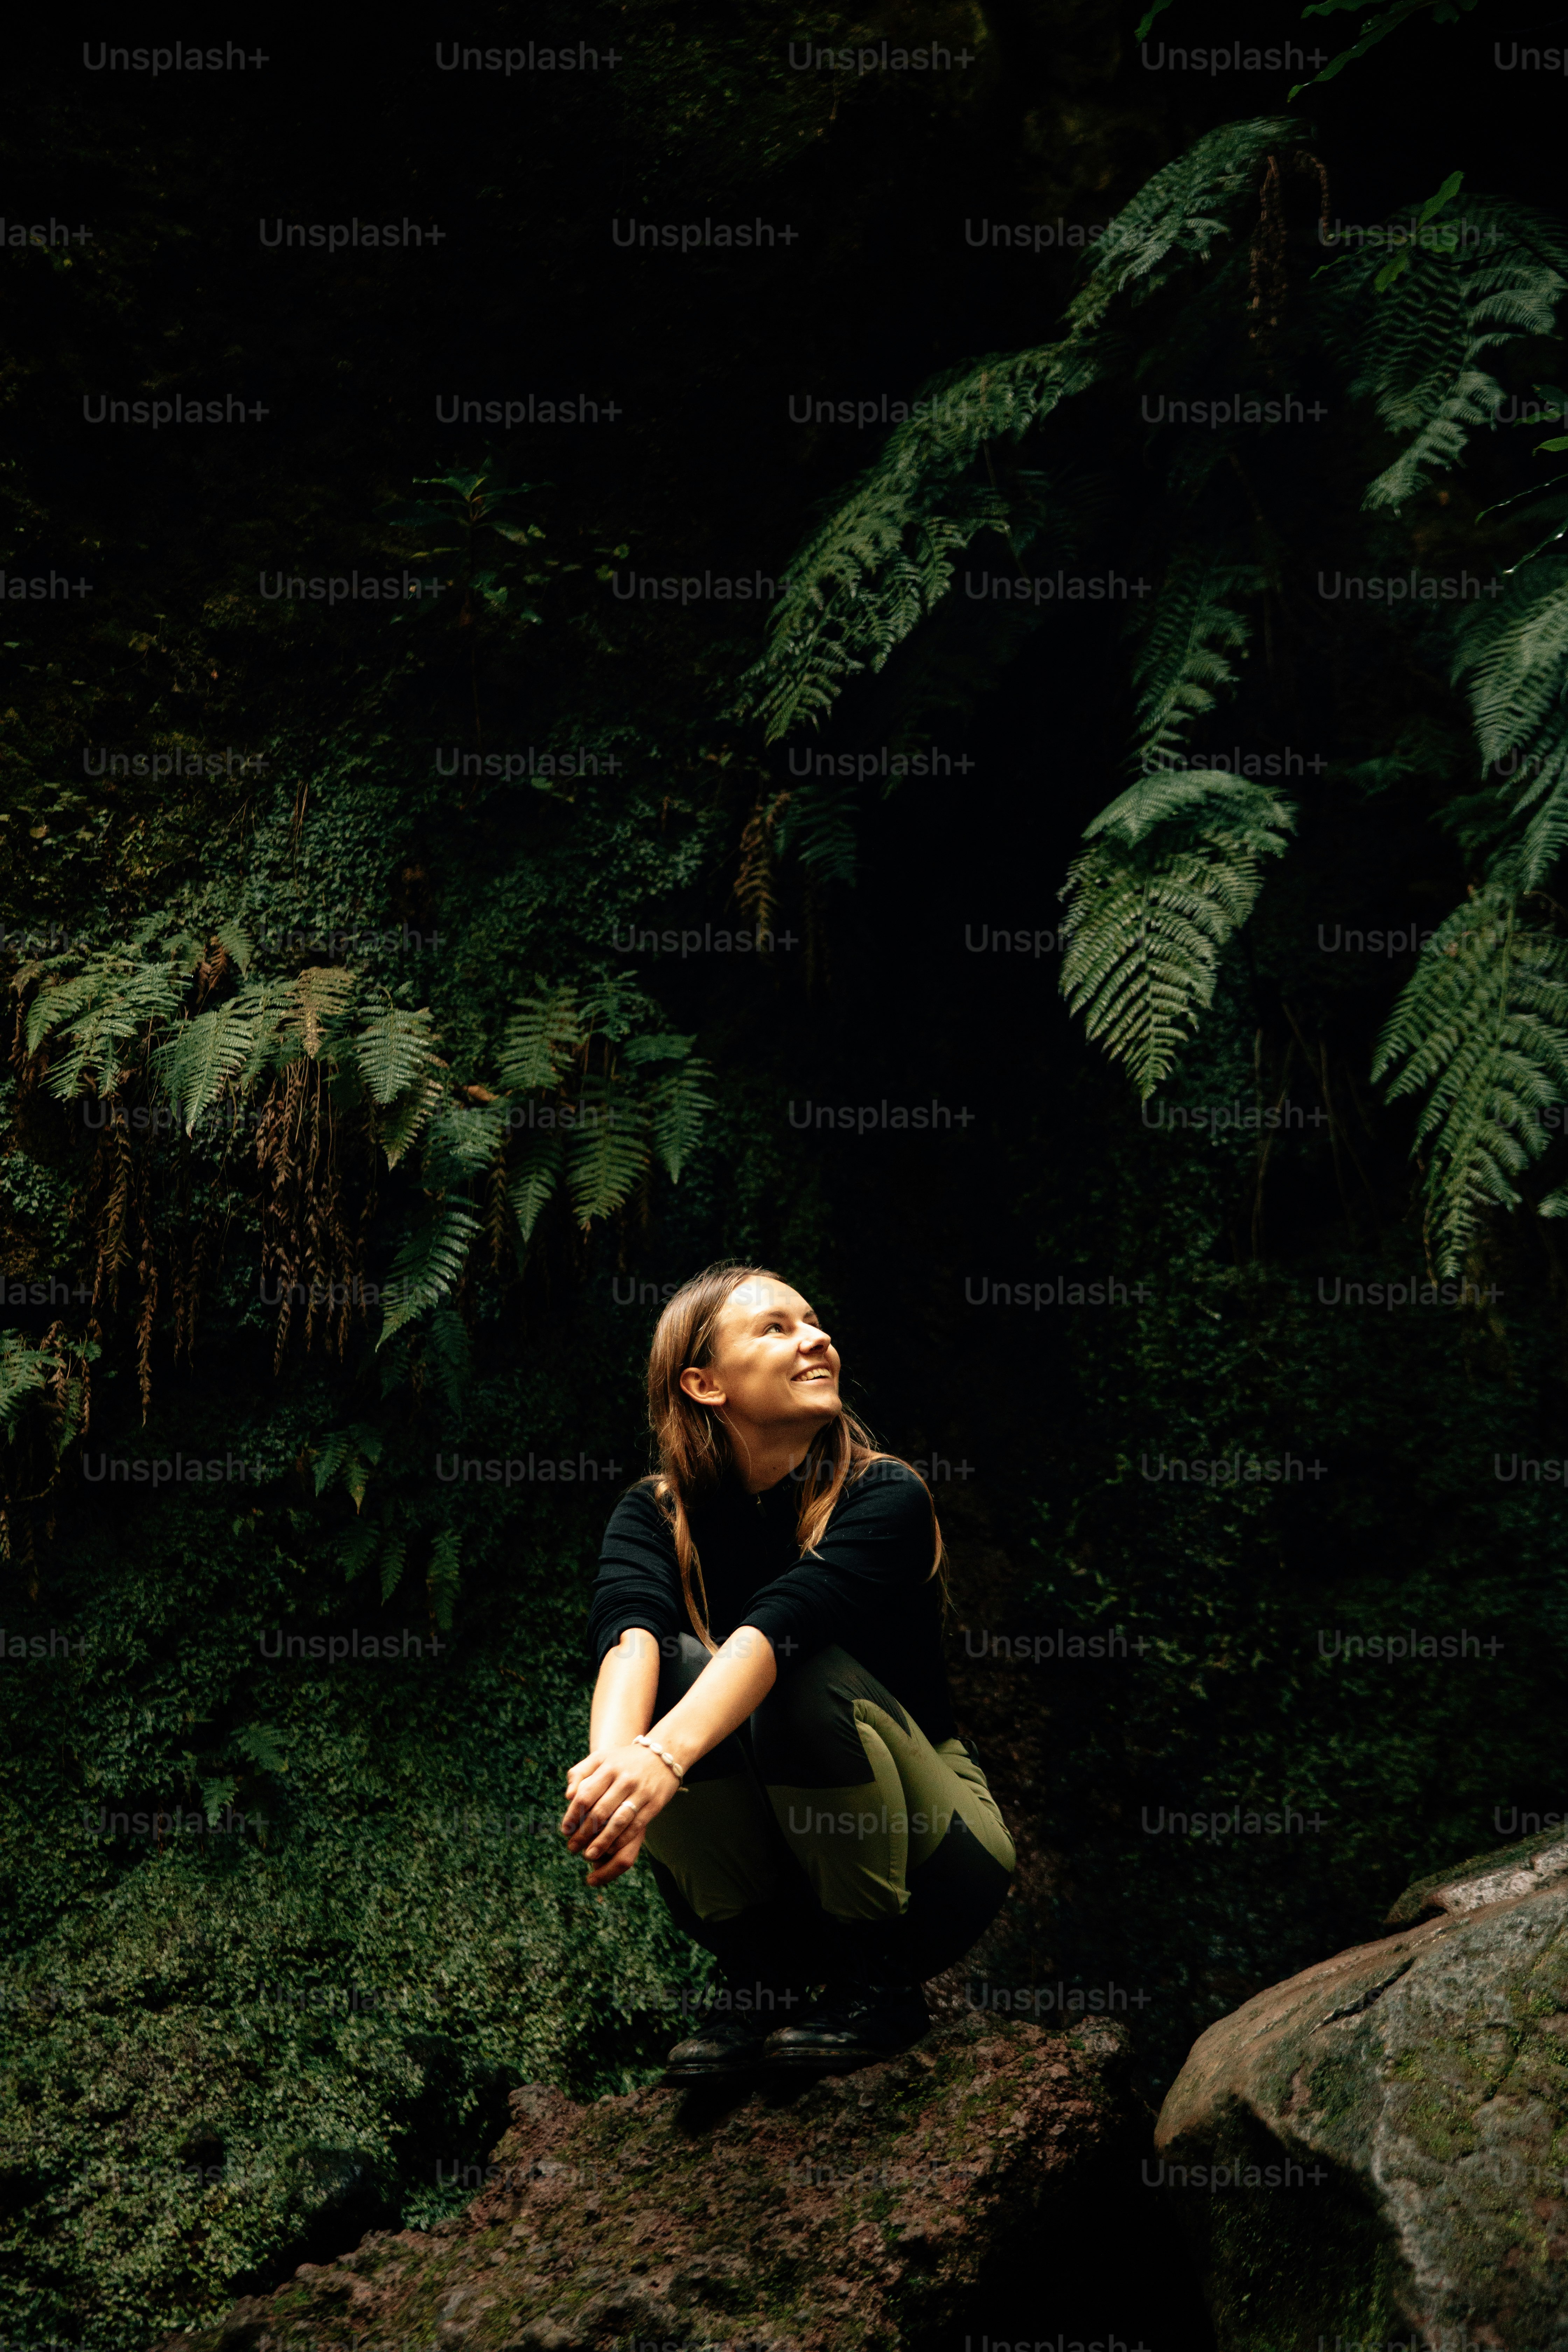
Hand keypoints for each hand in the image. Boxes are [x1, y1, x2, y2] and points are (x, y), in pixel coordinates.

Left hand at [561, 1741, 678, 1886]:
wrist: (663, 1755)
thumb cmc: (623, 1761)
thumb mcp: (600, 1758)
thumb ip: (579, 1773)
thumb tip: (568, 1796)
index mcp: (608, 1767)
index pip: (585, 1795)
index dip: (572, 1815)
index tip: (565, 1831)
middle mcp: (625, 1779)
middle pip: (600, 1811)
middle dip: (583, 1833)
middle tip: (572, 1848)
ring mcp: (641, 1792)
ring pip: (618, 1822)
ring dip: (602, 1842)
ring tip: (588, 1855)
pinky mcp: (655, 1803)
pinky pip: (636, 1826)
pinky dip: (622, 1840)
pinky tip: (610, 1850)